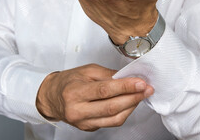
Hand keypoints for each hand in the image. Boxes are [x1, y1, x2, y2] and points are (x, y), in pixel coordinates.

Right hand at [36, 64, 153, 130]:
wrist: (52, 97)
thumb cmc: (68, 81)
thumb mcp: (86, 71)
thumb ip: (107, 74)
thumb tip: (127, 77)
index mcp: (75, 92)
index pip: (104, 90)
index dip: (125, 87)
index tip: (140, 82)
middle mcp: (78, 110)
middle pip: (111, 107)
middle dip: (133, 98)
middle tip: (146, 89)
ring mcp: (83, 122)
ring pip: (113, 118)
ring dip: (131, 107)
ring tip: (141, 95)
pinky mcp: (88, 128)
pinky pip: (110, 123)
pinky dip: (123, 113)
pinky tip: (129, 103)